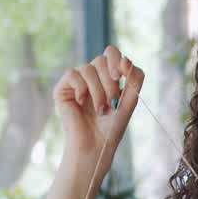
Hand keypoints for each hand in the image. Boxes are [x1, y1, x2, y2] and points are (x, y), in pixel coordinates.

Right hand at [52, 45, 144, 172]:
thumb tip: (126, 58)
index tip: (120, 77)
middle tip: (111, 103)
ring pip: (87, 68)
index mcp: (107, 76)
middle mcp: (92, 76)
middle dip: (109, 82)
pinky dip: (81, 88)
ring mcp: (77, 82)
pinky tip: (81, 102)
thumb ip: (134, 78)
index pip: (111, 53)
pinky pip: (72, 74)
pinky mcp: (63, 89)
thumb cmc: (112, 126)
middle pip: (100, 60)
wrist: (96, 145)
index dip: (116, 60)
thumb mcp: (130, 100)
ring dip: (97, 90)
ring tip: (100, 109)